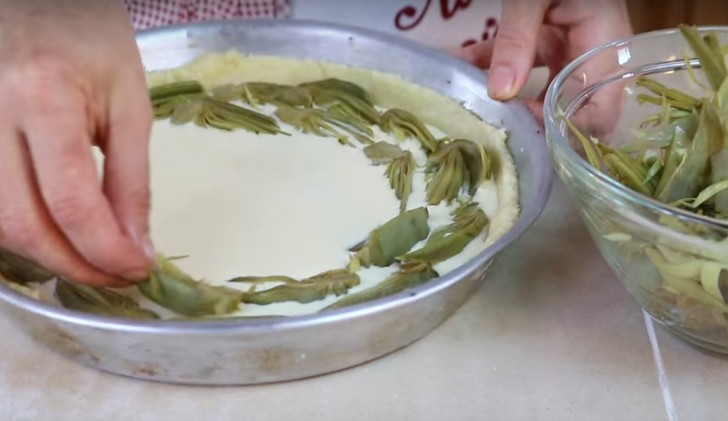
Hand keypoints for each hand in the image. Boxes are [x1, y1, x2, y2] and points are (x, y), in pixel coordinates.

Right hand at [0, 0, 154, 286]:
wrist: (36, 4)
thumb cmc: (89, 40)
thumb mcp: (128, 103)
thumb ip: (132, 179)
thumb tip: (136, 245)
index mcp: (42, 97)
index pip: (72, 202)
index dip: (106, 250)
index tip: (139, 269)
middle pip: (21, 223)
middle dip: (75, 265)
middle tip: (117, 275)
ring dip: (46, 255)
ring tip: (92, 258)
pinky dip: (22, 232)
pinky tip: (57, 235)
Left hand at [455, 0, 632, 123]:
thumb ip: (517, 41)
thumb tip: (499, 93)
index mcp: (605, 43)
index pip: (602, 111)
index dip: (570, 132)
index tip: (531, 136)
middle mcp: (594, 52)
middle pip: (574, 108)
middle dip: (537, 124)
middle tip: (499, 134)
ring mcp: (571, 45)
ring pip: (543, 90)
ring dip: (508, 98)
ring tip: (475, 108)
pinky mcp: (548, 37)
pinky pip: (523, 63)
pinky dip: (493, 66)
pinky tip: (461, 68)